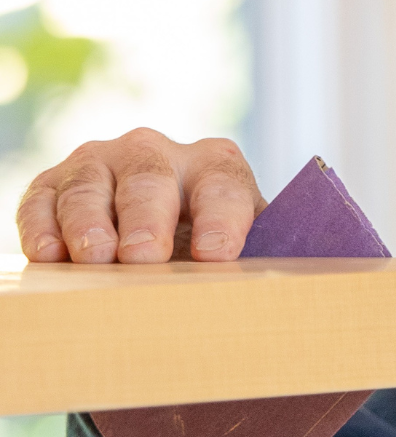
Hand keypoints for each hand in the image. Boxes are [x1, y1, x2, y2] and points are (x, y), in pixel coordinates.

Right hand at [17, 130, 265, 264]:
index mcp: (215, 165)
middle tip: (143, 257)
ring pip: (90, 185)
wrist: (157, 235)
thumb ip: (270, 255)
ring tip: (94, 258)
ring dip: (89, 223)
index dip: (221, 218)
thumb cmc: (209, 247)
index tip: (217, 255)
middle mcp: (156, 153)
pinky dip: (41, 225)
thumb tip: (314, 282)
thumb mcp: (247, 244)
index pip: (223, 184)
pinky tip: (49, 255)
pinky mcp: (53, 183)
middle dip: (146, 219)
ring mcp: (100, 163)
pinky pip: (41, 199)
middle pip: (150, 178)